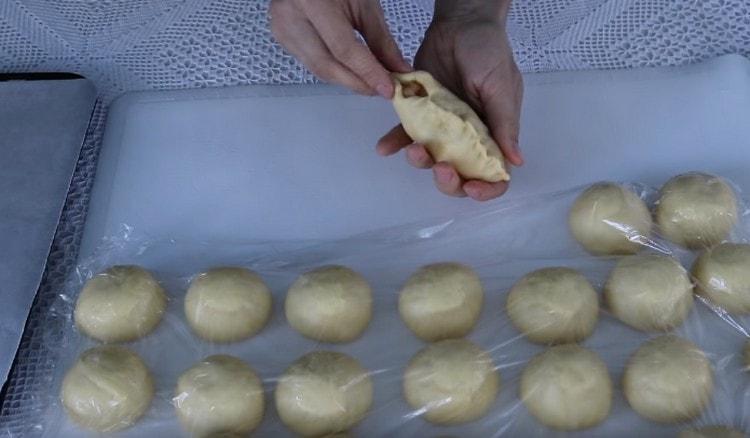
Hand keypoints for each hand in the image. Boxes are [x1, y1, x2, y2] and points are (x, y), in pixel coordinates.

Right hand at [269, 0, 410, 97]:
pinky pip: (311, 65)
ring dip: (348, 80)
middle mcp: (291, 18)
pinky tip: (350, 71)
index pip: (343, 49)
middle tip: (382, 90)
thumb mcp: (365, 7)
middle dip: (358, 83)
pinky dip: (334, 71)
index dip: (367, 72)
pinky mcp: (282, 39)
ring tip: (370, 81)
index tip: (388, 89)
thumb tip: (399, 72)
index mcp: (313, 3)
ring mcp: (283, 30)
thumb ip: (381, 42)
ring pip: (319, 70)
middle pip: (328, 66)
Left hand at [377, 3, 523, 201]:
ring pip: (430, 159)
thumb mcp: (501, 86)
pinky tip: (384, 147)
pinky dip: (394, 143)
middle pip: (459, 175)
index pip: (494, 173)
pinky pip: (405, 134)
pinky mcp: (420, 113)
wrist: (460, 22)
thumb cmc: (488, 51)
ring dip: (420, 161)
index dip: (485, 189)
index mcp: (493, 134)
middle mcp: (467, 137)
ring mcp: (442, 128)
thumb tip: (514, 161)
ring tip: (414, 149)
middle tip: (440, 167)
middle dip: (448, 181)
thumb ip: (504, 124)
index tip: (471, 186)